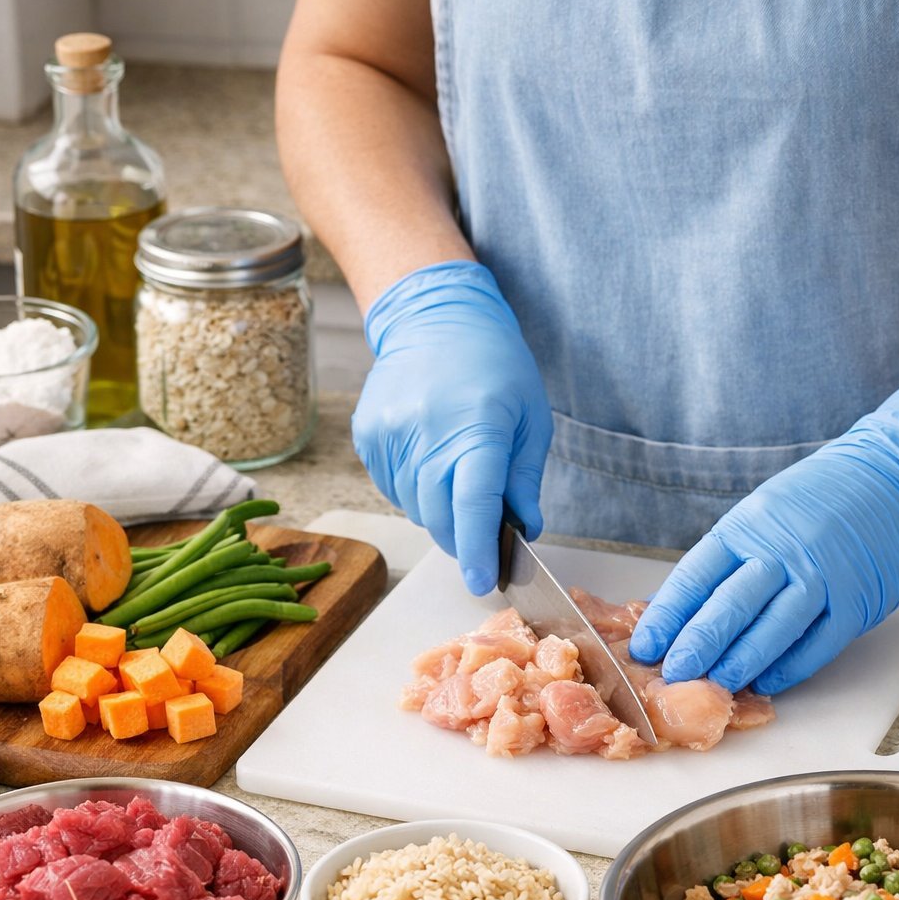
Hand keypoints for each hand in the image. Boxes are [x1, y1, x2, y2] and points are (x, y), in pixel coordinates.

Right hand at [352, 260, 552, 594]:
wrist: (435, 316)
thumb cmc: (494, 365)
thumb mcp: (529, 419)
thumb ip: (524, 479)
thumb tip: (524, 529)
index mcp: (476, 427)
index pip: (474, 505)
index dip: (478, 550)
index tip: (484, 583)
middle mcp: (427, 431)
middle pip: (440, 517)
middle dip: (462, 537)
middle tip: (481, 530)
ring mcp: (391, 434)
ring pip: (415, 507)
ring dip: (438, 510)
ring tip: (454, 472)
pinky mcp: (369, 435)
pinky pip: (393, 488)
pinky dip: (414, 489)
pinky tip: (429, 458)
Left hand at [629, 385, 898, 693]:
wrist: (889, 477)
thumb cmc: (813, 503)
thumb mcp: (759, 515)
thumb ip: (726, 562)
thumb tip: (679, 614)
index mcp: (747, 527)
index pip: (695, 577)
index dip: (667, 617)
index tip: (645, 647)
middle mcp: (782, 551)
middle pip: (730, 606)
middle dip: (697, 646)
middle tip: (673, 677)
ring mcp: (821, 577)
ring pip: (772, 629)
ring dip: (739, 663)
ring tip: (714, 687)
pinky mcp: (855, 602)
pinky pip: (816, 645)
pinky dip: (789, 668)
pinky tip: (766, 682)